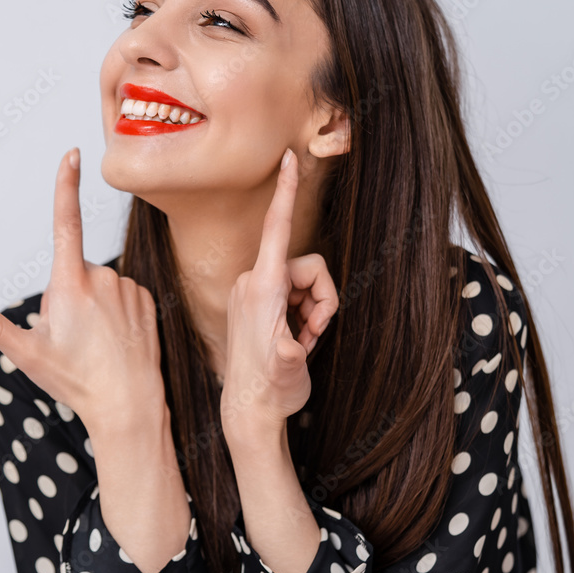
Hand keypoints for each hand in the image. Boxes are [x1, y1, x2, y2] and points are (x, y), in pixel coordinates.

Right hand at [0, 148, 166, 431]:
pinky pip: (122, 296)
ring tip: (96, 344)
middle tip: (72, 338)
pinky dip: (116, 312)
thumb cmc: (78, 381)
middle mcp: (102, 278)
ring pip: (98, 287)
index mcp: (70, 284)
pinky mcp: (147, 299)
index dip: (65, 185)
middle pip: (72, 273)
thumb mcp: (27, 354)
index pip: (65, 222)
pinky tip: (116, 340)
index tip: (73, 154)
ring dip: (92, 307)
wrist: (130, 404)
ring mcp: (127, 288)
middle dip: (66, 297)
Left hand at [221, 147, 338, 442]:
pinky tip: (296, 341)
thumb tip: (290, 348)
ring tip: (303, 341)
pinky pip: (297, 295)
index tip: (289, 158)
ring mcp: (257, 294)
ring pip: (307, 282)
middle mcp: (255, 284)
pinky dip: (306, 317)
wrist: (250, 414)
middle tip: (314, 333)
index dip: (285, 193)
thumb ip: (288, 355)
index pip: (277, 230)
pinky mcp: (261, 306)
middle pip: (309, 266)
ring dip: (315, 311)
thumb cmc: (269, 392)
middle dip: (323, 299)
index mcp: (260, 288)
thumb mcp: (284, 373)